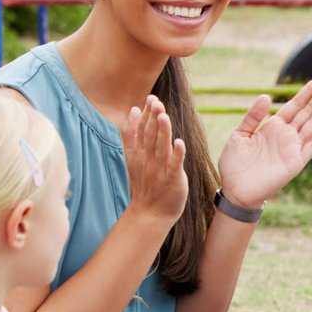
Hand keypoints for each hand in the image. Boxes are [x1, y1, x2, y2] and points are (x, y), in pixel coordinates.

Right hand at [123, 95, 188, 222]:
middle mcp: (148, 159)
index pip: (142, 130)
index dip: (146, 114)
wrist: (150, 213)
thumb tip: (133, 110)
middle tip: (156, 101)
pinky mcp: (171, 179)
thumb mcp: (133, 157)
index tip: (151, 98)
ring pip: (161, 147)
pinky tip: (179, 143)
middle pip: (150, 136)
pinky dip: (177, 154)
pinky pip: (174, 165)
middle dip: (153, 118)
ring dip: (163, 132)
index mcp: (139, 152)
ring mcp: (159, 169)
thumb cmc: (145, 183)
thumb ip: (132, 134)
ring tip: (164, 116)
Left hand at [218, 76, 311, 207]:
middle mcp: (287, 134)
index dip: (308, 91)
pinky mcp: (297, 161)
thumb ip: (253, 116)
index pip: (295, 104)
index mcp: (274, 125)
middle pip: (309, 110)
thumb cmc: (234, 164)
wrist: (235, 190)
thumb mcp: (240, 134)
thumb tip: (266, 96)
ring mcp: (293, 147)